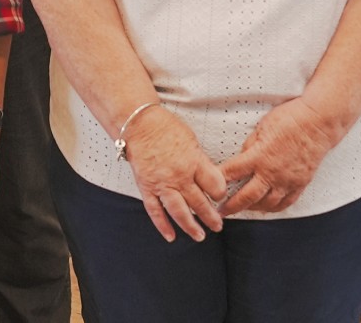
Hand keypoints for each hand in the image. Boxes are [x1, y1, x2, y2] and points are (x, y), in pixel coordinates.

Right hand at [121, 107, 226, 241]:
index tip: (220, 197)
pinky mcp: (147, 187)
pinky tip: (171, 236)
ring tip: (199, 236)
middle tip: (218, 225)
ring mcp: (162, 184)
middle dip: (211, 217)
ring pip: (179, 211)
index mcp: (194, 162)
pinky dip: (162, 225)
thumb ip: (201, 161)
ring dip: (191, 226)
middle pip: (200, 203)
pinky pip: (155, 211)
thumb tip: (210, 178)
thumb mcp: (192, 140)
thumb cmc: (165, 127)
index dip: (221, 194)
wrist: (138, 124)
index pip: (215, 186)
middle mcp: (180, 176)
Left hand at [220, 98, 343, 216]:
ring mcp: (287, 181)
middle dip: (231, 206)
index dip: (218, 181)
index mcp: (259, 157)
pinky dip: (274, 208)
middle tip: (220, 213)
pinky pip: (286, 203)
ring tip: (243, 209)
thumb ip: (250, 145)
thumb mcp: (262, 127)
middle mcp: (272, 173)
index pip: (232, 173)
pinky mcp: (300, 184)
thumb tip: (241, 157)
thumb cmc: (290, 120)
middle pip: (247, 197)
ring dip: (252, 209)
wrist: (318, 124)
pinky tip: (267, 208)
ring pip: (267, 204)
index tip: (208, 187)